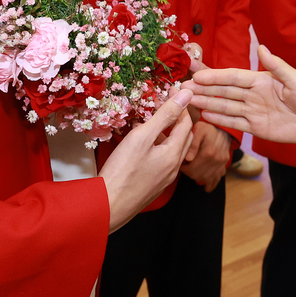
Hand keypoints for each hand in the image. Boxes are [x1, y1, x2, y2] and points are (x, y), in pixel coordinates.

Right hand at [99, 87, 194, 231]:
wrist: (107, 206)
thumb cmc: (122, 171)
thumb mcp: (142, 137)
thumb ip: (164, 115)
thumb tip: (185, 95)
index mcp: (174, 154)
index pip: (187, 123)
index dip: (181, 105)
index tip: (171, 90)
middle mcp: (174, 167)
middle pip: (184, 136)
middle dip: (177, 117)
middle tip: (163, 103)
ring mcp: (164, 178)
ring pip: (173, 149)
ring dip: (168, 132)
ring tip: (152, 119)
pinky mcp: (154, 184)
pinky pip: (163, 159)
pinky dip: (159, 145)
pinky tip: (144, 142)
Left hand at [180, 120, 230, 191]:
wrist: (223, 127)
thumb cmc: (208, 127)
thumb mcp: (198, 129)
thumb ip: (192, 143)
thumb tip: (188, 158)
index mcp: (208, 152)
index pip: (192, 169)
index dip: (184, 169)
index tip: (180, 164)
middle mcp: (216, 160)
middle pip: (199, 176)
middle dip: (189, 174)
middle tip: (185, 168)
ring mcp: (221, 164)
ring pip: (207, 179)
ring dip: (198, 178)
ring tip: (192, 173)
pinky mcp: (224, 165)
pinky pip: (218, 178)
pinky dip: (211, 184)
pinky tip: (206, 187)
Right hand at [188, 44, 295, 142]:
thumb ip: (277, 67)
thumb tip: (261, 47)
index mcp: (262, 80)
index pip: (233, 77)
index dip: (215, 76)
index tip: (197, 76)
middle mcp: (254, 94)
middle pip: (225, 91)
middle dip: (204, 89)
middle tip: (183, 88)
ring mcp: (254, 111)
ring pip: (226, 106)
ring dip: (207, 102)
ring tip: (188, 100)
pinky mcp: (256, 128)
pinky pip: (234, 122)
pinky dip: (219, 119)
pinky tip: (204, 114)